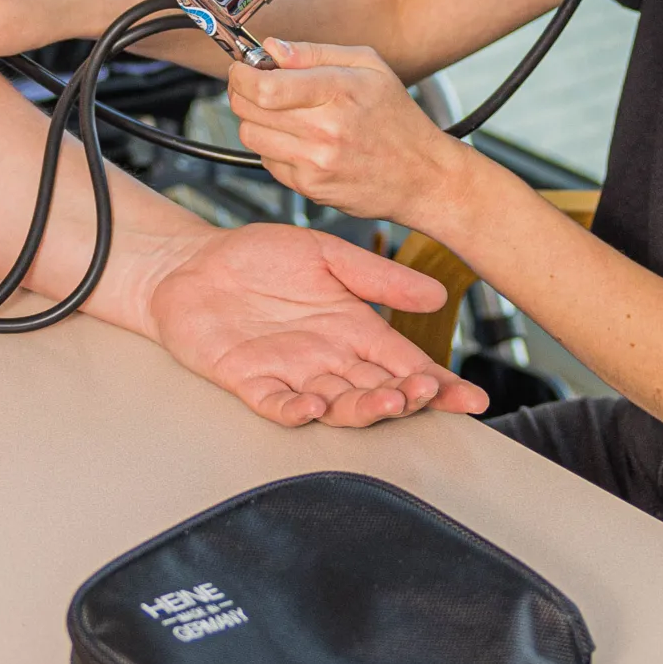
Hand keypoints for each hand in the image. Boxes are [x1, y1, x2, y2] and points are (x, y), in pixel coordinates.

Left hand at [135, 222, 488, 428]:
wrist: (192, 263)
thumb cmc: (257, 258)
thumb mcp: (326, 254)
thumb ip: (377, 277)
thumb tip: (435, 295)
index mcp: (353, 329)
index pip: (405, 362)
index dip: (439, 384)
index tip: (471, 399)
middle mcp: (328, 358)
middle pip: (378, 389)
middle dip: (406, 397)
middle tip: (424, 394)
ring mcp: (290, 373)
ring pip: (337, 403)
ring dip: (363, 408)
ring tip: (388, 401)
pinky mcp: (249, 380)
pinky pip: (276, 403)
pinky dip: (295, 410)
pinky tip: (313, 407)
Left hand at [227, 41, 476, 228]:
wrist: (422, 176)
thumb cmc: (397, 120)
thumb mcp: (368, 67)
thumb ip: (314, 52)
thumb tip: (273, 48)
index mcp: (339, 93)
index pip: (264, 87)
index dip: (241, 75)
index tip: (243, 69)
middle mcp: (324, 130)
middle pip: (248, 109)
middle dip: (243, 92)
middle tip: (257, 86)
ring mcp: (315, 162)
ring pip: (251, 136)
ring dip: (255, 120)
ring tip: (280, 113)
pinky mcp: (310, 187)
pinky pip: (267, 161)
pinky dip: (273, 147)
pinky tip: (298, 139)